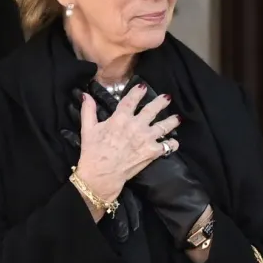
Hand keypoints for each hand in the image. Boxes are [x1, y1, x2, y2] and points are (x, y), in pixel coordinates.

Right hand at [70, 77, 209, 245]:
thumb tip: (86, 94)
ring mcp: (147, 138)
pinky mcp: (152, 152)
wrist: (101, 176)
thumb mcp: (87, 129)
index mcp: (121, 118)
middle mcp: (137, 125)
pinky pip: (167, 146)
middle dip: (160, 102)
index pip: (131, 99)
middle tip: (166, 97)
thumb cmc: (92, 152)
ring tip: (176, 118)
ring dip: (171, 121)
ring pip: (164, 126)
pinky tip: (174, 142)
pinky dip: (172, 144)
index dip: (138, 91)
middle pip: (152, 109)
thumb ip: (88, 110)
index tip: (142, 86)